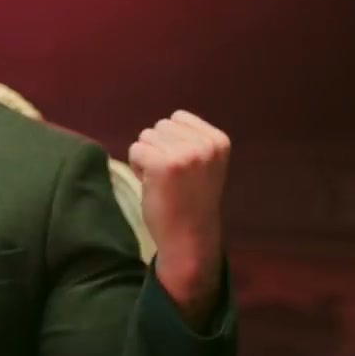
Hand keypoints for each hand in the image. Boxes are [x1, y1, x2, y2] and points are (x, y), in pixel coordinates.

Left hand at [128, 110, 229, 303]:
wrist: (189, 238)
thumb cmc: (191, 201)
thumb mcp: (204, 163)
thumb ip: (192, 141)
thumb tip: (167, 121)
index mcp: (219, 140)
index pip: (178, 117)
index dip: (172, 141)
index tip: (182, 167)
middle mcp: (205, 144)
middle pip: (160, 126)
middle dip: (158, 148)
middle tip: (170, 178)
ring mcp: (185, 153)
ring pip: (145, 136)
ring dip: (147, 157)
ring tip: (162, 181)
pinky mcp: (162, 164)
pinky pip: (135, 150)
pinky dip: (137, 167)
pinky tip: (152, 185)